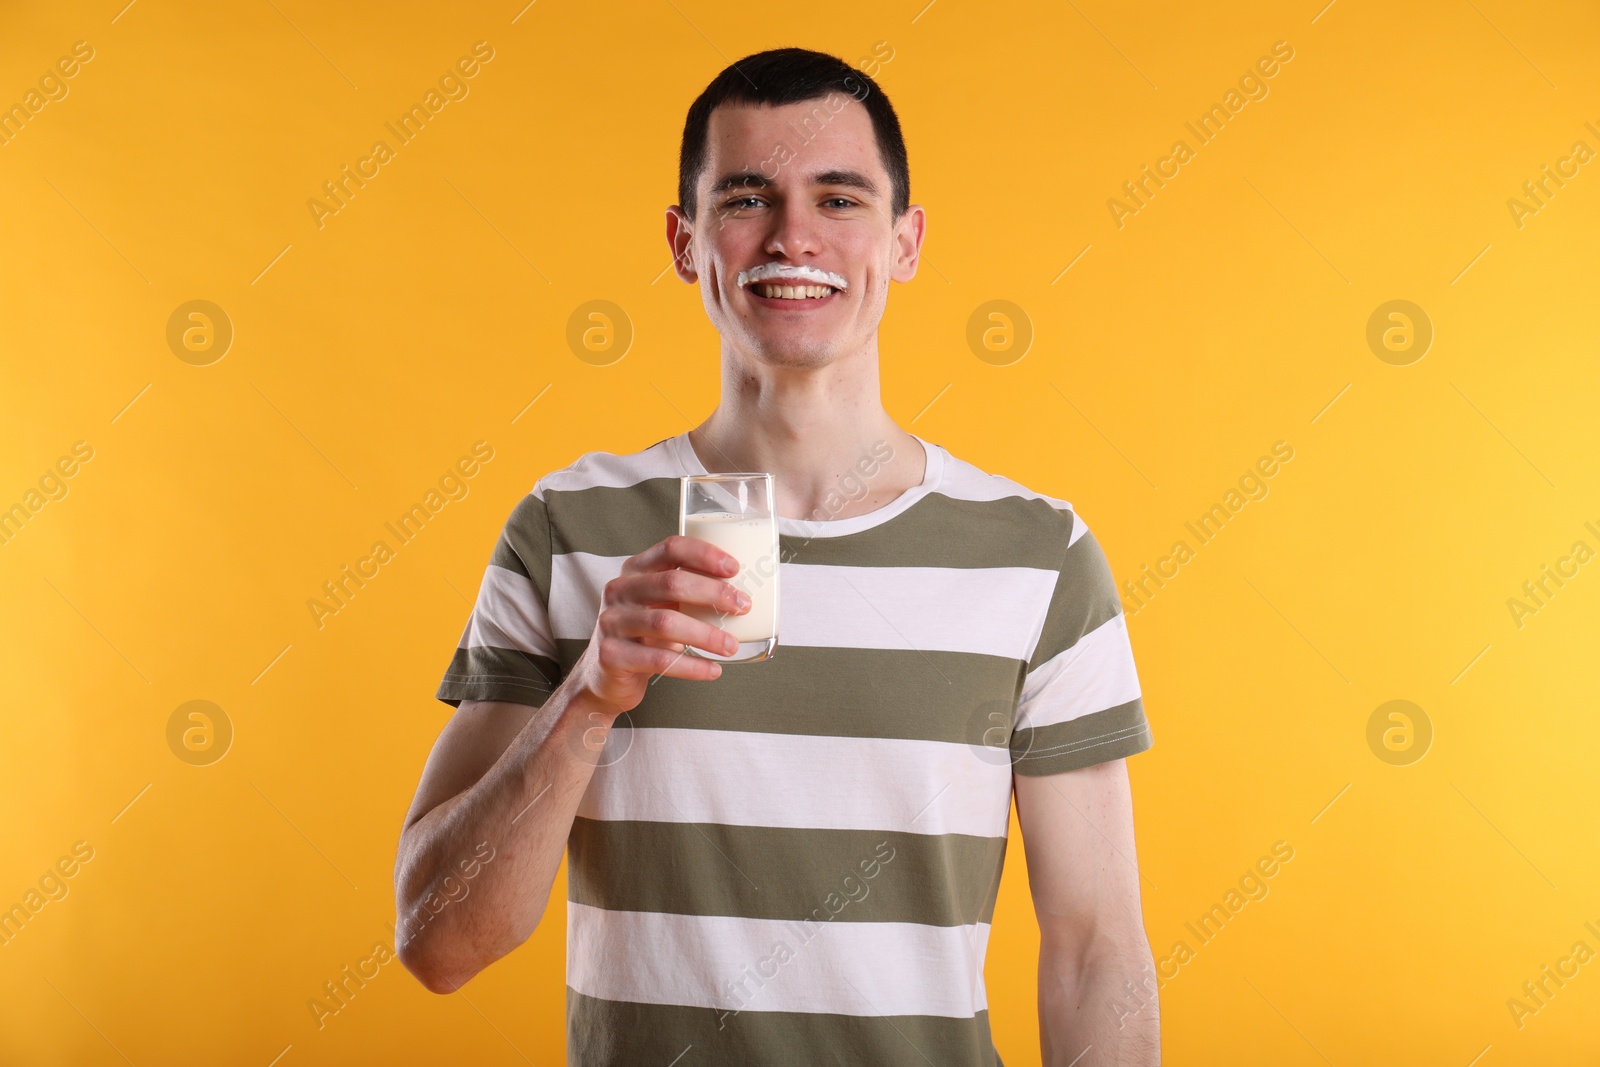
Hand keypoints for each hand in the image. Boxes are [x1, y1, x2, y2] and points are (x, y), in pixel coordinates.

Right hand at [567, 534, 749, 716]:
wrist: (605, 676)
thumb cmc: (644, 635)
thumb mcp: (660, 606)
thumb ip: (687, 594)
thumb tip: (743, 593)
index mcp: (634, 570)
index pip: (670, 548)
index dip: (704, 554)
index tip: (734, 568)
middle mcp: (619, 590)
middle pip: (671, 582)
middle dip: (713, 593)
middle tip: (743, 607)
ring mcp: (611, 622)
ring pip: (665, 623)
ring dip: (706, 635)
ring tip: (731, 646)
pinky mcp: (611, 655)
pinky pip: (659, 660)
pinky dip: (691, 666)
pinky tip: (713, 670)